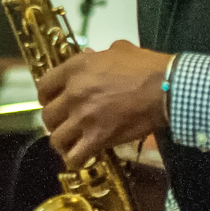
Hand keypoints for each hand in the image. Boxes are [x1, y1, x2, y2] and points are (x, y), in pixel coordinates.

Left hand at [38, 40, 171, 169]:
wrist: (165, 88)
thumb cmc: (146, 67)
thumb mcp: (119, 50)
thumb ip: (99, 55)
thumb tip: (93, 56)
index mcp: (76, 68)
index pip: (44, 85)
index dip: (46, 97)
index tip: (53, 101)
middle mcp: (74, 93)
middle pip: (48, 114)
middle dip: (54, 121)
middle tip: (65, 124)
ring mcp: (83, 117)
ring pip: (56, 138)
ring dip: (62, 142)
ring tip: (71, 143)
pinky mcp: (97, 137)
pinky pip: (75, 156)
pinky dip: (76, 160)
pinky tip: (82, 158)